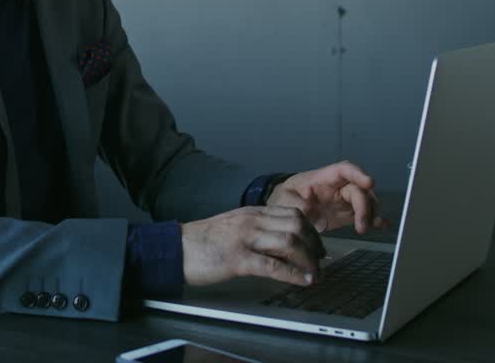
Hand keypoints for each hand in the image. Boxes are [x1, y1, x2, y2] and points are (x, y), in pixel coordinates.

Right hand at [181, 205, 324, 287]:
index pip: (292, 213)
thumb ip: (256, 229)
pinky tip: (301, 281)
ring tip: (314, 275)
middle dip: (315, 245)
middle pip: (296, 225)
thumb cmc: (201, 242)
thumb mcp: (233, 226)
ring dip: (308, 261)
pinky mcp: (237, 259)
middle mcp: (250, 221)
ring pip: (289, 243)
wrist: (174, 249)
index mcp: (251, 213)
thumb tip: (281, 243)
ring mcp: (244, 239)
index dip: (311, 231)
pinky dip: (293, 274)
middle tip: (320, 261)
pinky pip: (273, 266)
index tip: (318, 246)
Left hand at [268, 160, 387, 234]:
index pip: (344, 169)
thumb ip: (294, 202)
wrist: (285, 211)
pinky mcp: (347, 214)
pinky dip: (375, 219)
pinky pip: (365, 214)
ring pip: (366, 201)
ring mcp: (344, 200)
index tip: (369, 182)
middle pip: (358, 189)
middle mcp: (337, 186)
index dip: (357, 174)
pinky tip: (383, 226)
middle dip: (365, 205)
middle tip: (362, 226)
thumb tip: (306, 208)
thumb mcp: (284, 198)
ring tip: (365, 228)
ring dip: (370, 214)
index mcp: (323, 178)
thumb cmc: (285, 198)